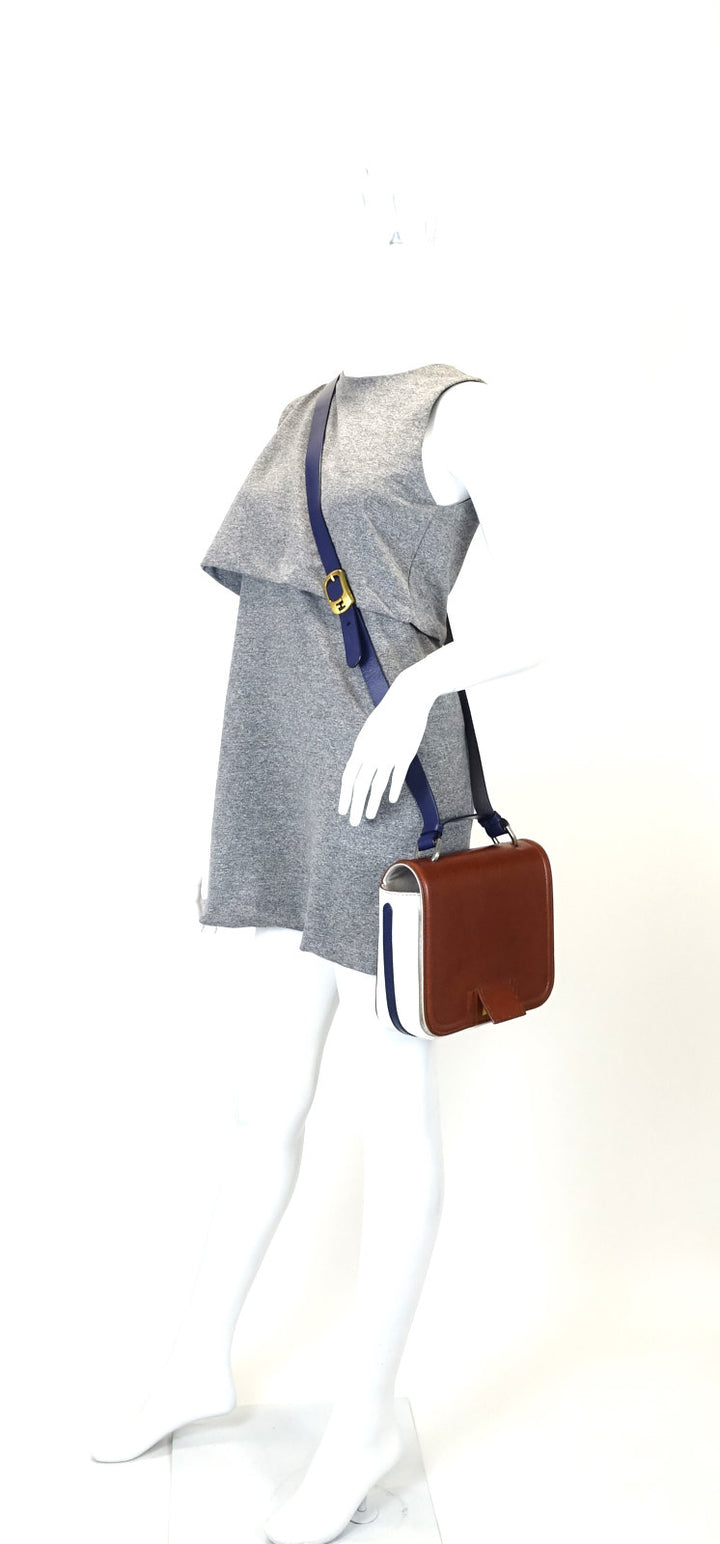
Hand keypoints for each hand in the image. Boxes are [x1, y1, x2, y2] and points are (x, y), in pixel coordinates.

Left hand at [338, 666, 434, 826]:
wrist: (407, 699)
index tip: (341, 810)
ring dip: (372, 804)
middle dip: (354, 806)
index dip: (344, 796)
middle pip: (360, 786)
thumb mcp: (369, 732)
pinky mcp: (405, 755)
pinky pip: (397, 777)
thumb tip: (360, 767)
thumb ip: (364, 750)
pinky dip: (393, 790)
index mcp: (360, 747)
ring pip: (377, 785)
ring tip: (368, 817)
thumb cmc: (388, 714)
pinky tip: (390, 800)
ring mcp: (388, 755)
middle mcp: (371, 753)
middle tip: (352, 823)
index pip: (348, 777)